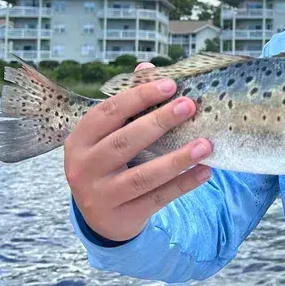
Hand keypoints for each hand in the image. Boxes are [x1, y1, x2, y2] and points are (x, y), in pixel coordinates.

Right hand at [63, 61, 212, 242]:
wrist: (101, 218)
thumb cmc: (109, 165)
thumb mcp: (108, 137)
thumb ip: (127, 106)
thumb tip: (147, 67)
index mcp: (79, 140)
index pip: (107, 113)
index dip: (138, 97)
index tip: (170, 85)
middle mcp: (83, 168)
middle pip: (124, 142)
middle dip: (159, 122)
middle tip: (189, 106)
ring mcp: (101, 195)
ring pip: (143, 176)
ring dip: (177, 159)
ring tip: (205, 144)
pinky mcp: (122, 217)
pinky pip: (157, 199)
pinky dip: (183, 184)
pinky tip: (204, 171)